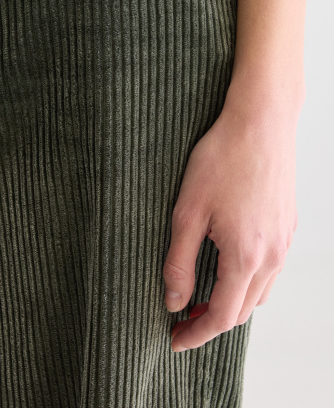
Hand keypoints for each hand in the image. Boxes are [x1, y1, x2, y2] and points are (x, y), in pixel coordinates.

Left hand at [162, 92, 299, 351]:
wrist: (260, 122)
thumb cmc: (222, 159)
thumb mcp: (187, 212)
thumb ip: (179, 262)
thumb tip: (173, 300)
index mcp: (245, 257)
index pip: (221, 317)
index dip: (195, 334)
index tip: (174, 339)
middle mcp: (272, 256)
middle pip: (243, 311)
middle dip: (211, 320)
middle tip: (181, 316)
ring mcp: (284, 241)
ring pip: (259, 292)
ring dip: (231, 301)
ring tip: (201, 291)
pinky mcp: (288, 226)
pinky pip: (270, 269)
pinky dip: (248, 279)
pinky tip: (227, 262)